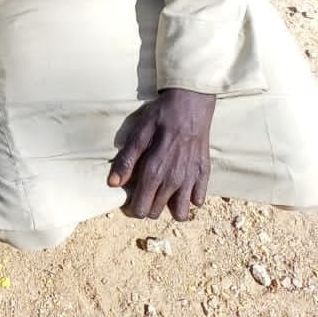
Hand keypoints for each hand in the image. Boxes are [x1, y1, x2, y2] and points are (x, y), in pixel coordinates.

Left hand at [107, 88, 214, 220]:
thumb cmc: (161, 116)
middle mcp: (174, 180)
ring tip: (164, 192)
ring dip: (171, 207)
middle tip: (145, 190)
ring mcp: (191, 179)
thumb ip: (127, 160)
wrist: (191, 103)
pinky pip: (198, 201)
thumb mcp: (139, 133)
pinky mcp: (204, 174)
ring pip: (181, 214)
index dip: (132, 208)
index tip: (130, 198)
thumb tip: (113, 183)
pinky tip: (182, 184)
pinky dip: (190, 197)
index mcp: (155, 171)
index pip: (141, 208)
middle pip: (157, 212)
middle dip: (148, 206)